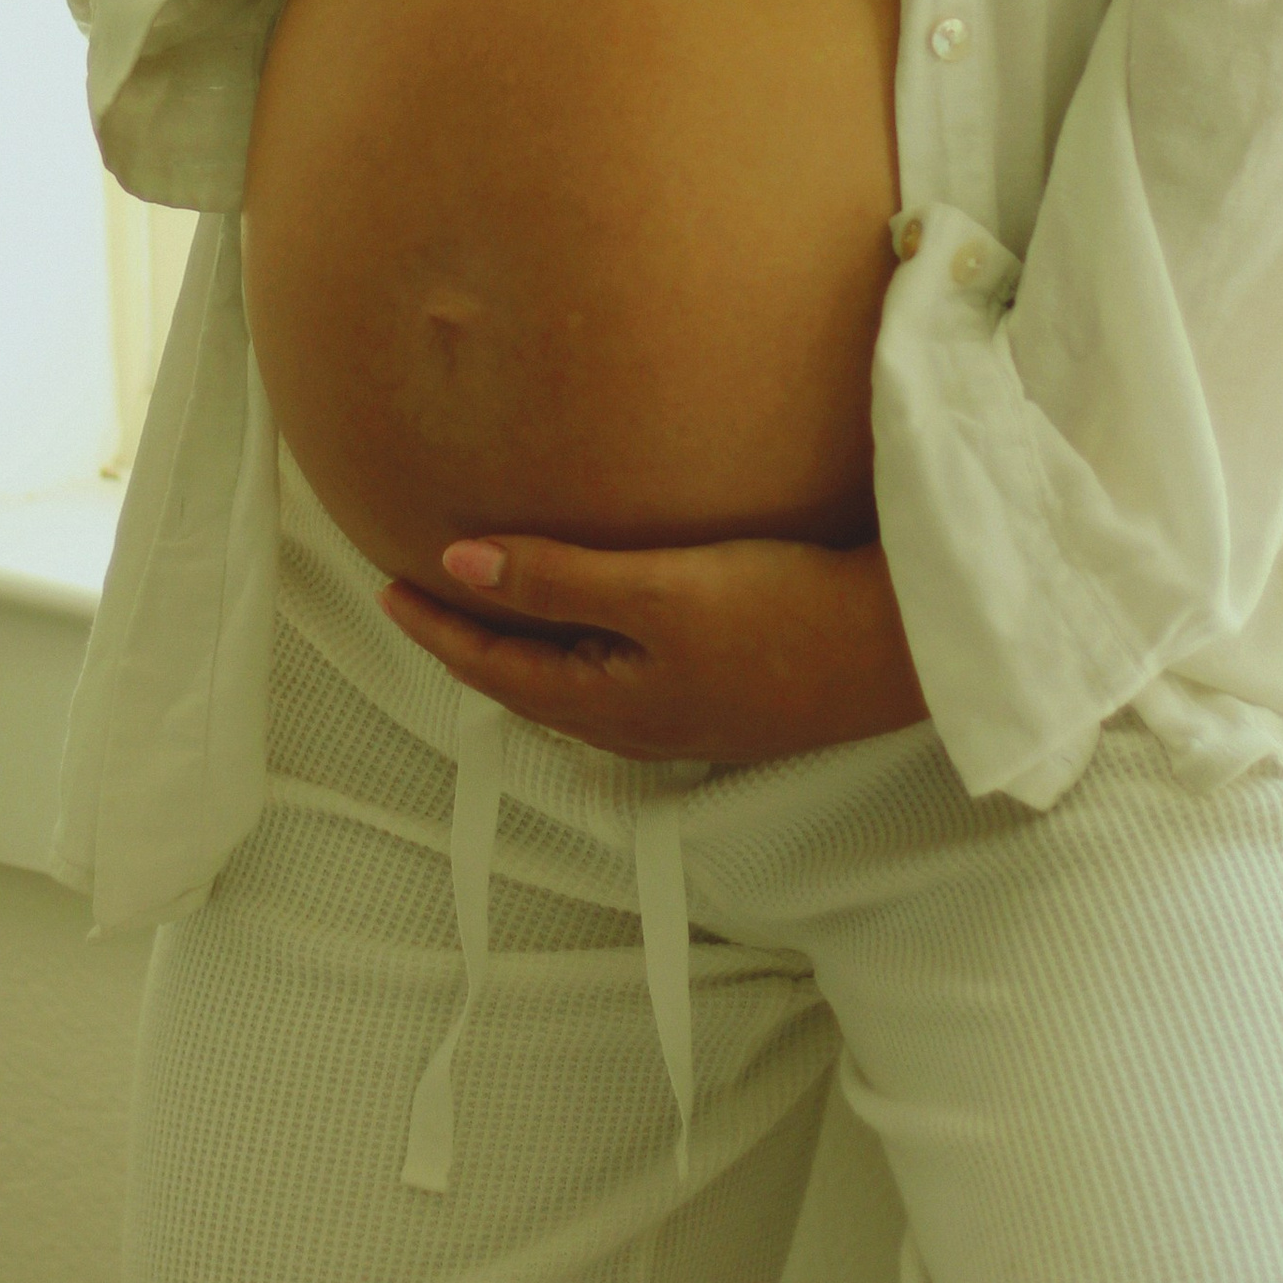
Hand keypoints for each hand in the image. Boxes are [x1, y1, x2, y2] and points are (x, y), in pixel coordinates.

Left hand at [378, 527, 930, 762]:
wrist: (896, 653)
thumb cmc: (778, 616)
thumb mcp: (658, 590)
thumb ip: (557, 577)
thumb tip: (457, 561)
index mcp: (606, 704)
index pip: (490, 665)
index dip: (434, 625)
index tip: (386, 583)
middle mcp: (632, 721)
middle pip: (522, 680)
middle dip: (467, 637)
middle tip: (419, 590)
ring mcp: (676, 712)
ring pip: (567, 680)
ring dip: (519, 640)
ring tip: (488, 598)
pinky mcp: (716, 689)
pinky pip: (614, 671)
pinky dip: (573, 639)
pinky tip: (591, 613)